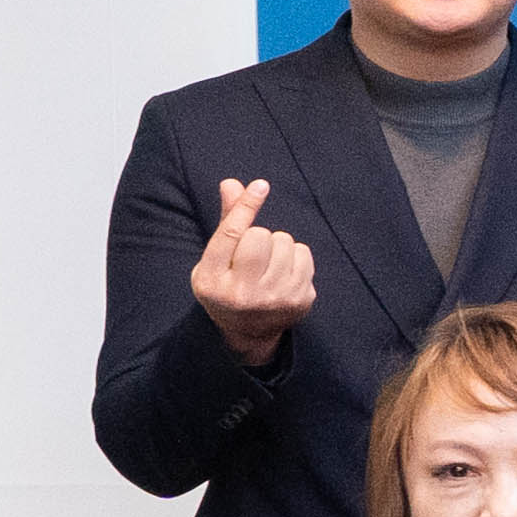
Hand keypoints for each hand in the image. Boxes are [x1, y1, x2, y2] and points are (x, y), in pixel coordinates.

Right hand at [190, 177, 316, 369]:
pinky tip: (284, 273)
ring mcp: (273, 299)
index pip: (231, 235)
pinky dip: (296, 256)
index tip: (261, 186)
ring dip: (279, 246)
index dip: (246, 207)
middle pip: (261, 235)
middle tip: (254, 254)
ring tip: (269, 264)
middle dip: (259, 236)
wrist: (248, 333)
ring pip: (285, 242)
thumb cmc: (227, 287)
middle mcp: (242, 293)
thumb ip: (226, 223)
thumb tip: (231, 183)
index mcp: (212, 281)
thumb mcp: (214, 261)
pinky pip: (304, 255)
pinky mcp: (299, 301)